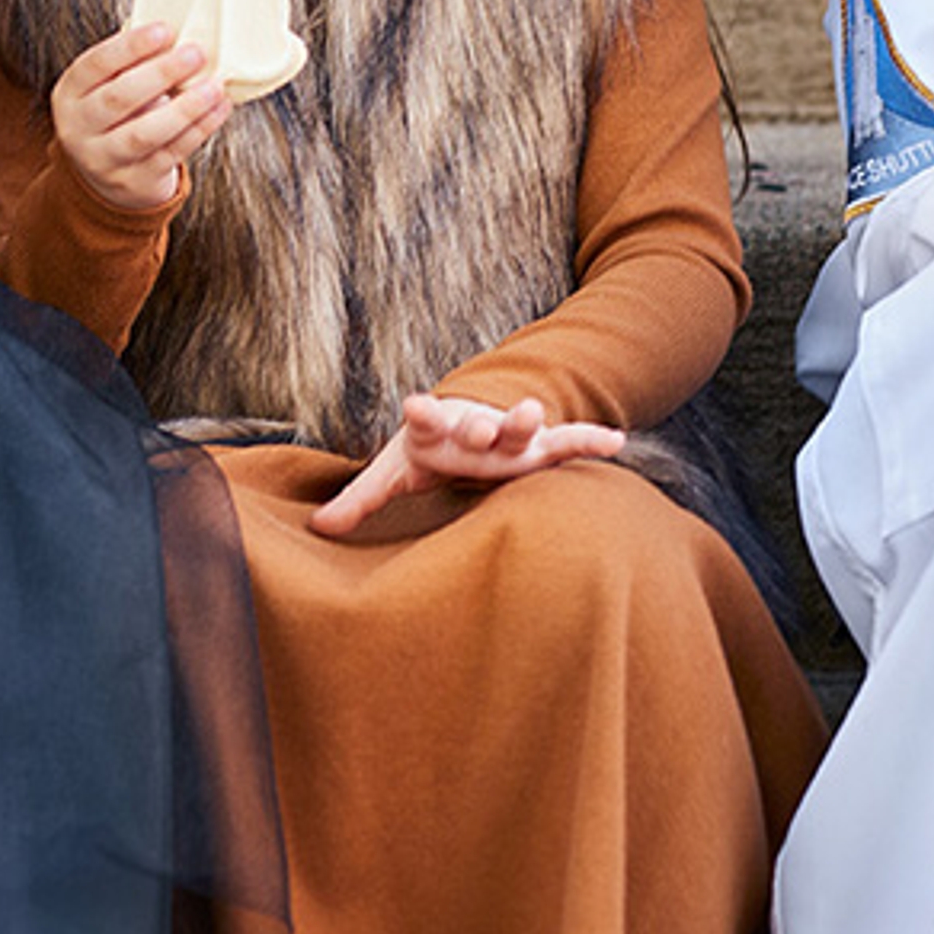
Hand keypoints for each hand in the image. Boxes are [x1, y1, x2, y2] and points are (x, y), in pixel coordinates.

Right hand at [51, 21, 230, 213]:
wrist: (104, 178)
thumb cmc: (115, 116)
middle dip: (161, 73)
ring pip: (145, 133)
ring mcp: (104, 160)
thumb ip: (131, 63)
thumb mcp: (107, 87)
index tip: (165, 29)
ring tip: (215, 86)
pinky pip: (170, 153)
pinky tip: (219, 109)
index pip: (95, 65)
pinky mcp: (134, 181)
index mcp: (69, 94)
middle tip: (196, 53)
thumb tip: (179, 31)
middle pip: (119, 99)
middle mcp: (79, 129)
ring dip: (186, 108)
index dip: (130, 47)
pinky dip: (199, 129)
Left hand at [308, 393, 627, 537]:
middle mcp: (474, 428)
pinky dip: (590, 441)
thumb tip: (317, 529)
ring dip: (528, 421)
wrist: (467, 428)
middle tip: (486, 425)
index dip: (422, 413)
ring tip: (536, 414)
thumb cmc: (428, 452)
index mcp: (436, 430)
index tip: (416, 405)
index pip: (425, 419)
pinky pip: (568, 443)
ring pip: (522, 428)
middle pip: (480, 425)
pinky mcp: (539, 449)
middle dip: (484, 425)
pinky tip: (616, 442)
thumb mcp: (395, 470)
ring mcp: (509, 437)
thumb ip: (360, 497)